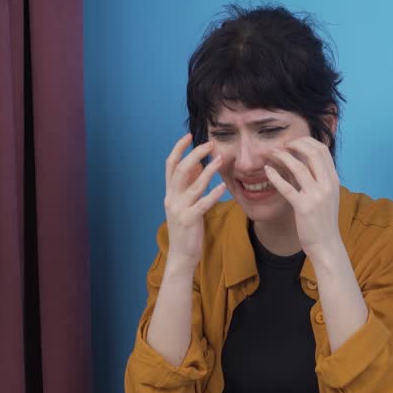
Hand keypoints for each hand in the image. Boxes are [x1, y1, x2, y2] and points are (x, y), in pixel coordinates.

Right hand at [163, 133, 225, 266]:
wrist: (181, 255)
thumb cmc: (186, 228)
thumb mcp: (184, 204)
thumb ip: (188, 185)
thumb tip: (196, 164)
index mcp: (170, 193)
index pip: (170, 165)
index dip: (178, 149)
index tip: (189, 136)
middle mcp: (172, 198)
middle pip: (180, 169)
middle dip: (195, 154)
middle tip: (210, 144)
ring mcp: (179, 209)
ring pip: (193, 185)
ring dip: (208, 170)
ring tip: (221, 160)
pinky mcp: (189, 220)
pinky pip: (202, 204)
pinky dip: (213, 194)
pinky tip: (223, 187)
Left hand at [264, 137, 342, 257]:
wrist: (326, 244)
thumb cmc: (323, 220)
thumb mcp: (327, 195)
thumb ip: (318, 179)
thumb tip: (303, 162)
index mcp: (333, 180)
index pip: (322, 150)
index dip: (306, 142)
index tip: (293, 143)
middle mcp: (327, 185)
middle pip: (312, 153)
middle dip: (295, 144)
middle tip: (281, 145)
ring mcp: (316, 196)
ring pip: (299, 167)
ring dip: (283, 156)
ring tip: (272, 154)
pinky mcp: (303, 207)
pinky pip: (287, 187)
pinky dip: (275, 176)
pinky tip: (267, 171)